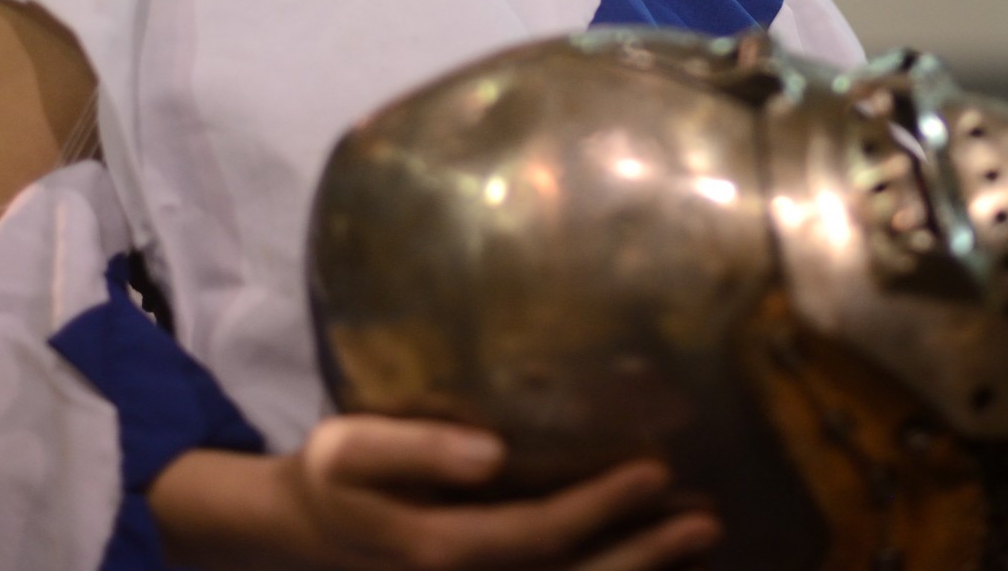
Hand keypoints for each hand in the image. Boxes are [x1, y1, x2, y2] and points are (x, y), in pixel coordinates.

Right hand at [150, 415, 721, 570]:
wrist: (301, 535)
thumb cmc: (333, 478)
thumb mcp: (349, 449)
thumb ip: (415, 448)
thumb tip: (490, 451)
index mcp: (438, 551)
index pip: (537, 536)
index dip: (599, 508)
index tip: (654, 470)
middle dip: (645, 556)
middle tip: (706, 518)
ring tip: (702, 540)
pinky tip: (657, 563)